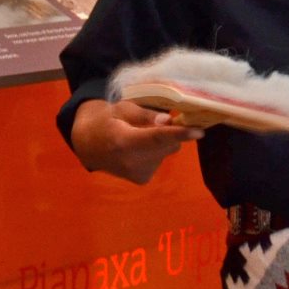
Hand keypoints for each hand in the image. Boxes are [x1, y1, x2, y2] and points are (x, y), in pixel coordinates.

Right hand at [68, 98, 203, 184]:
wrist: (89, 146)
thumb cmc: (107, 121)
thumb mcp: (121, 109)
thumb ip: (145, 115)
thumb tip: (168, 121)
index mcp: (124, 141)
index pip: (157, 137)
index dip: (180, 134)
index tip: (200, 131)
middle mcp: (132, 162)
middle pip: (167, 144)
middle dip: (168, 132)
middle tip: (153, 122)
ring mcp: (137, 174)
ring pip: (166, 152)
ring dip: (160, 142)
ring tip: (138, 137)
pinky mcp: (142, 179)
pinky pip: (160, 159)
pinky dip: (155, 152)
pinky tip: (138, 150)